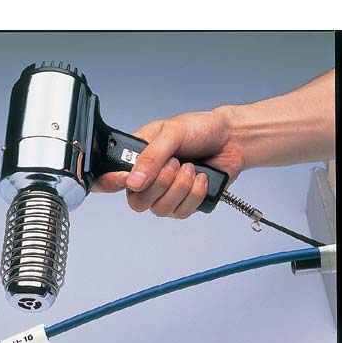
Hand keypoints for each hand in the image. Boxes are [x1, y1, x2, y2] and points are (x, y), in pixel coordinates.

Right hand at [92, 108, 244, 218]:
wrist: (232, 139)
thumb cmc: (200, 129)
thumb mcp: (172, 132)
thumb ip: (151, 155)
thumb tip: (134, 181)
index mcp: (136, 158)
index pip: (109, 179)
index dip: (111, 184)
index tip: (129, 179)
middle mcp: (147, 179)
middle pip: (136, 202)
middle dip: (160, 185)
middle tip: (175, 164)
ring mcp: (165, 194)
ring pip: (160, 210)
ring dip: (180, 188)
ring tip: (192, 168)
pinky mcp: (183, 203)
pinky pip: (181, 213)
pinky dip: (195, 195)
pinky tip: (201, 178)